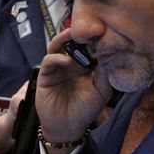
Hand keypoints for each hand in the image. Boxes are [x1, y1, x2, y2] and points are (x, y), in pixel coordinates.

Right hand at [36, 28, 111, 142]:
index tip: (102, 31)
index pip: (87, 46)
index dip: (92, 38)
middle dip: (77, 34)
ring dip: (64, 39)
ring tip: (72, 35)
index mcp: (85, 66)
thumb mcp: (102, 91)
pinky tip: (66, 61)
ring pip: (57, 46)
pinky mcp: (45, 75)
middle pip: (71, 42)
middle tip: (86, 27)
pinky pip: (48, 60)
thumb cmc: (86, 110)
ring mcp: (57, 68)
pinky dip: (57, 57)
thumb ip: (104, 73)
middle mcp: (70, 64)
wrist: (68, 127)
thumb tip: (107, 53)